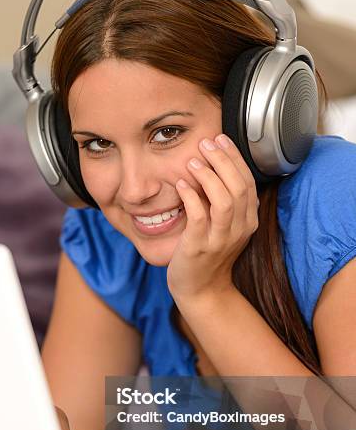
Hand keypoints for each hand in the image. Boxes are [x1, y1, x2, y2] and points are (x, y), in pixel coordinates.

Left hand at [167, 133, 259, 300]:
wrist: (201, 289)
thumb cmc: (209, 254)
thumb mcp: (224, 226)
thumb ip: (223, 201)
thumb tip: (212, 167)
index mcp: (248, 221)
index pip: (247, 182)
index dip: (234, 158)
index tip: (220, 139)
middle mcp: (240, 229)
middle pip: (238, 187)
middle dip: (222, 160)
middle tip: (206, 144)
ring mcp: (221, 239)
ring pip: (224, 201)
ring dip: (208, 177)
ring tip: (192, 162)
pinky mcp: (200, 247)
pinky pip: (199, 217)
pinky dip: (191, 196)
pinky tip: (180, 184)